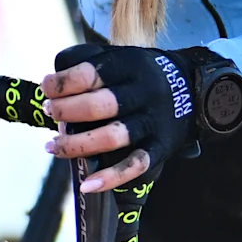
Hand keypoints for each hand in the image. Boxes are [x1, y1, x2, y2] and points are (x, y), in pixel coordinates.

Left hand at [41, 44, 232, 191]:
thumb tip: (51, 84)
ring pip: (113, 137)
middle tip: (50, 112)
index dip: (62, 83)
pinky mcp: (160, 147)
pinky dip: (111, 178)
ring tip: (52, 147)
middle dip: (66, 111)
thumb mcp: (120, 56)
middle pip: (99, 105)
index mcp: (130, 66)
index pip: (90, 73)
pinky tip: (87, 185)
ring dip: (77, 144)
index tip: (47, 89)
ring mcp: (152, 122)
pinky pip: (135, 165)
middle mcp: (143, 93)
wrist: (193, 89)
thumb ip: (86, 62)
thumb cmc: (141, 75)